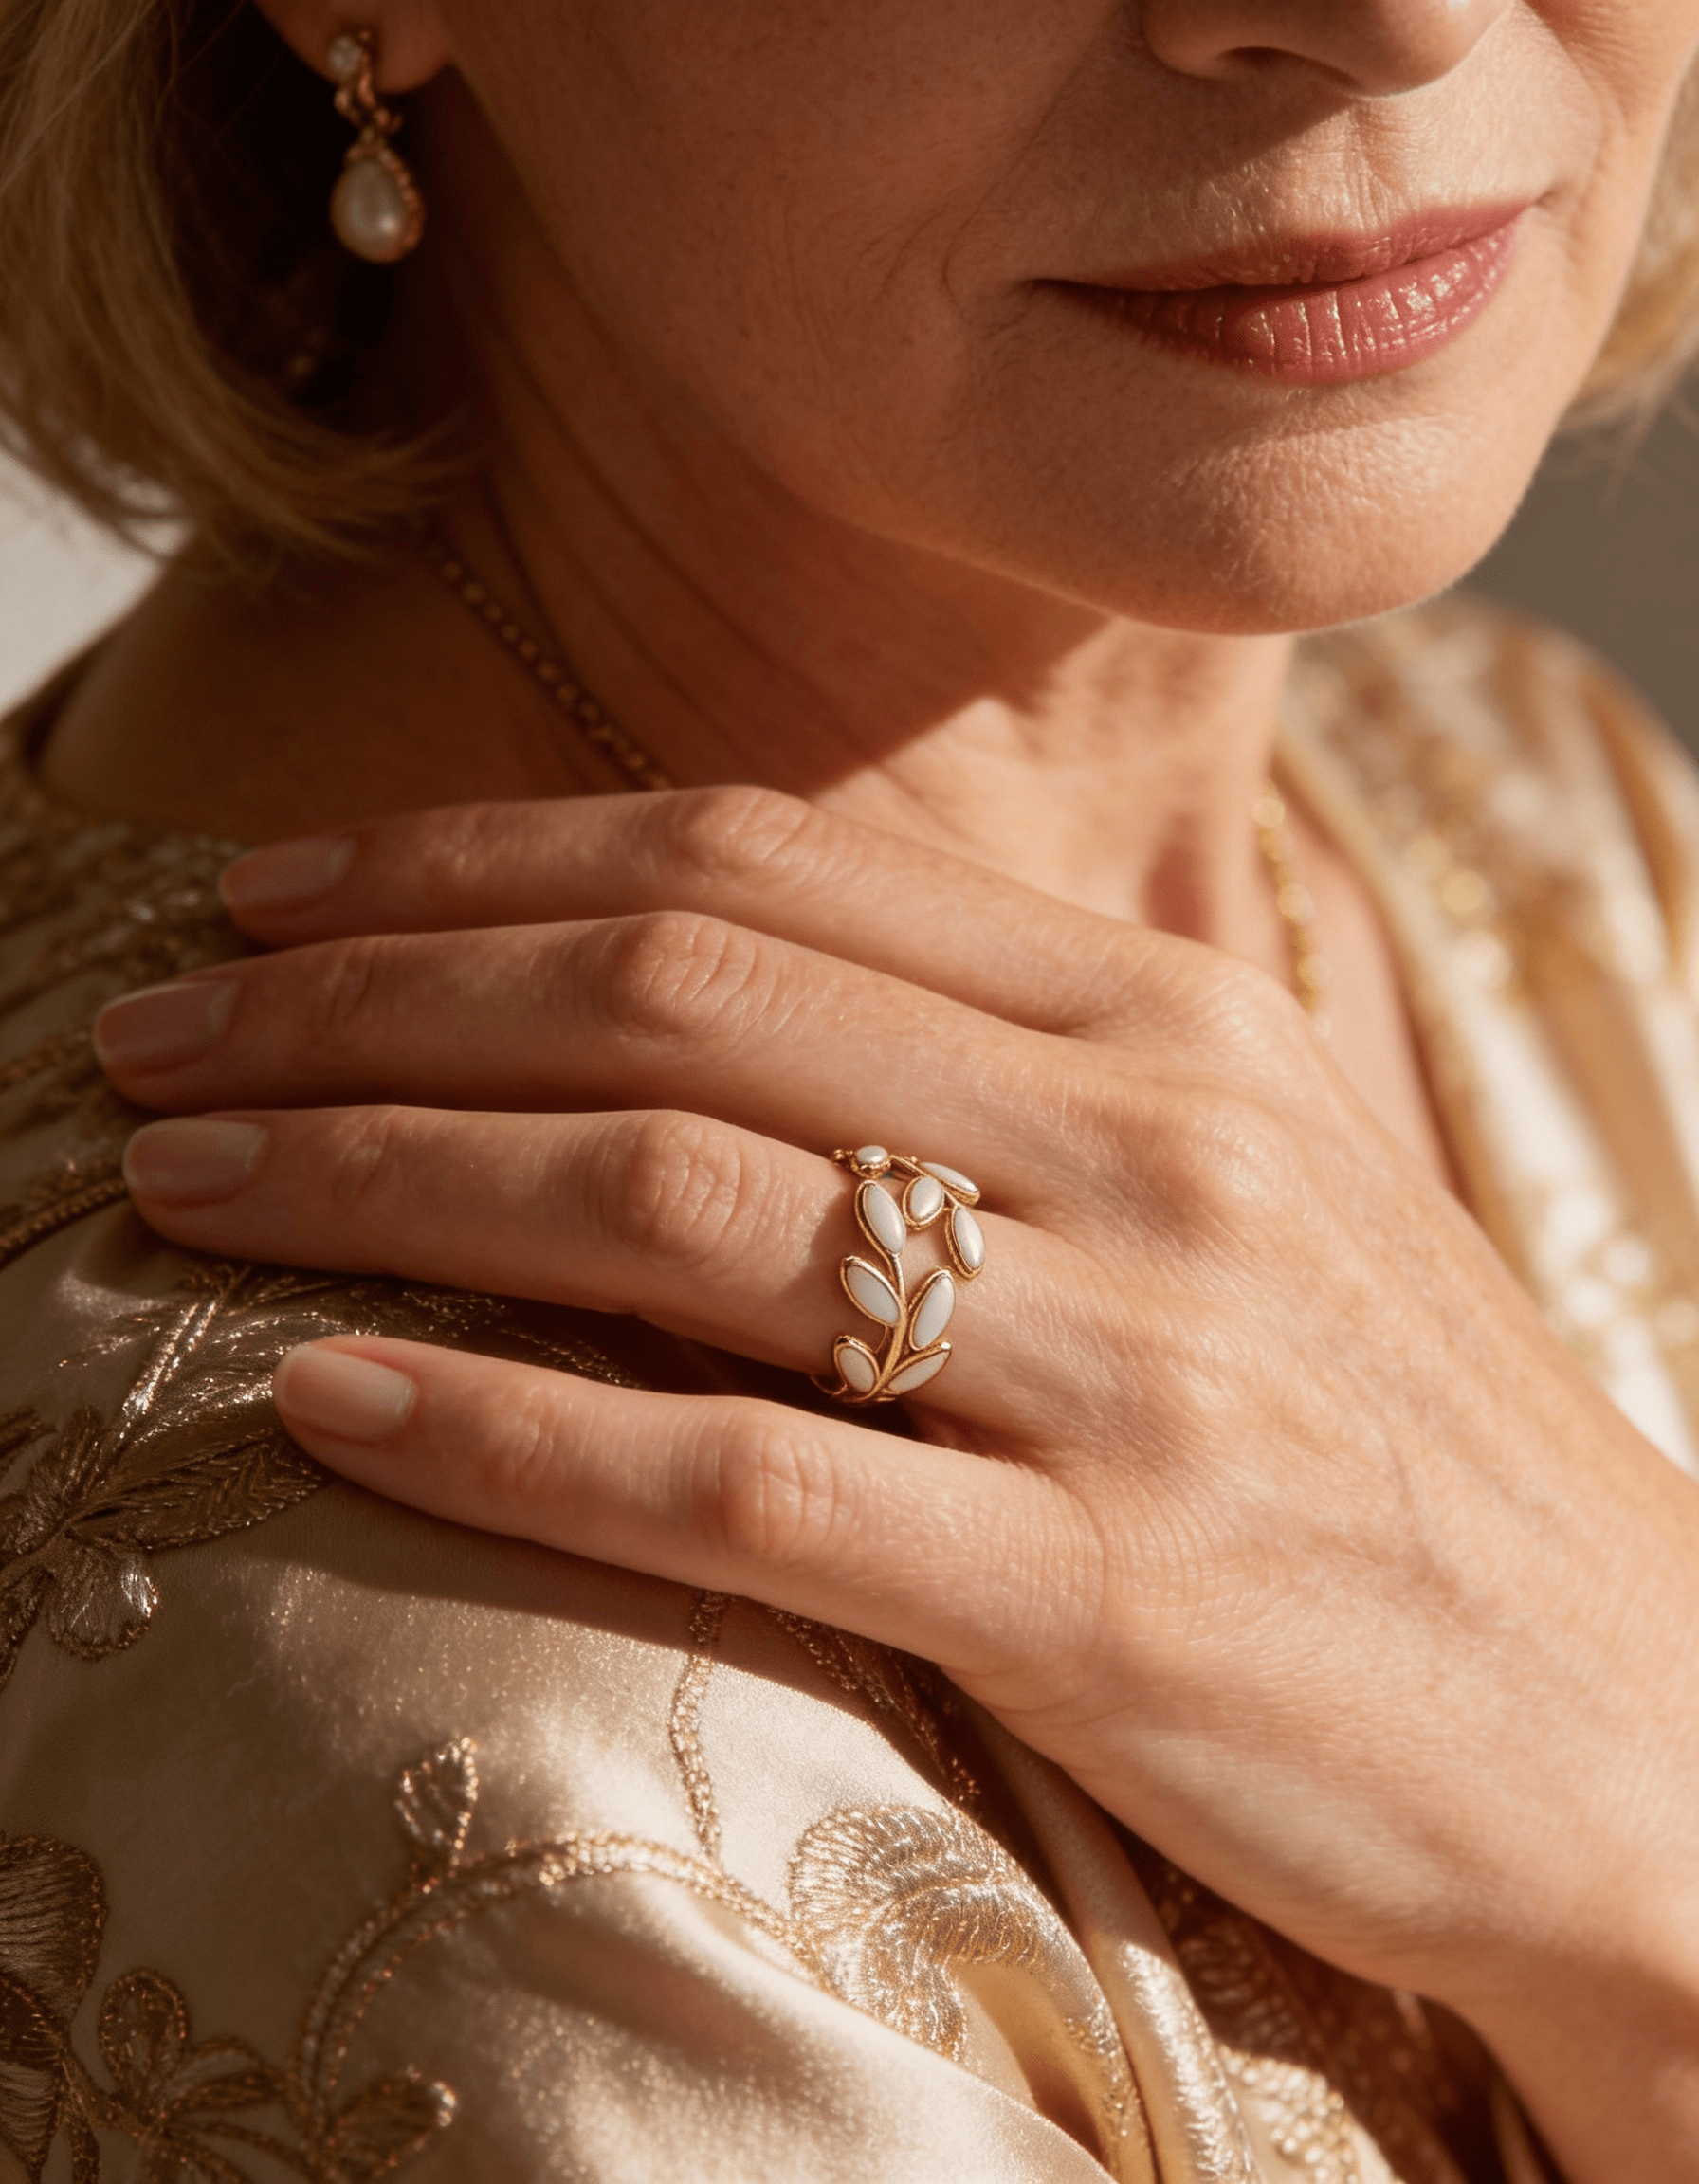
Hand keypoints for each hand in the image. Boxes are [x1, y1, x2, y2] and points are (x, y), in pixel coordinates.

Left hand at [97, 785, 1698, 2179]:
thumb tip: (685, 1008)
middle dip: (366, 1001)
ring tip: (182, 1189)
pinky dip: (503, 1431)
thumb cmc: (1391, 1446)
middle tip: (162, 1042)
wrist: (1642, 1726)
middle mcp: (1148, 1144)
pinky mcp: (1112, 1597)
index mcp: (1164, 1016)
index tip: (271, 897)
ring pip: (669, 1208)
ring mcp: (1136, 1366)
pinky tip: (329, 1395)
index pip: (744, 863)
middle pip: (669, 998)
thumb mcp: (1228, 1185)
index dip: (470, 863)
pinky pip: (736, 1480)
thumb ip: (987, 1075)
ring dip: (381, 1176)